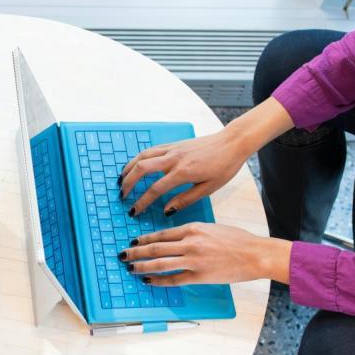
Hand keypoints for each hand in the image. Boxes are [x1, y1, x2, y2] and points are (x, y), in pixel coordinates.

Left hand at [117, 222, 291, 285]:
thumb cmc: (238, 240)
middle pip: (155, 247)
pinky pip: (173, 279)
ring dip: (141, 266)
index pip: (161, 234)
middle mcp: (189, 243)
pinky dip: (158, 281)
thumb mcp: (212, 228)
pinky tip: (148, 281)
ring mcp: (193, 260)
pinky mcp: (199, 276)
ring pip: (159, 263)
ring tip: (130, 268)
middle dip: (136, 252)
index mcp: (193, 228)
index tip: (133, 241)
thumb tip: (177, 238)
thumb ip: (193, 232)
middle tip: (123, 255)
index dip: (144, 239)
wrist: (255, 254)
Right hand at [118, 98, 294, 216]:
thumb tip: (166, 210)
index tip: (134, 211)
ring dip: (129, 168)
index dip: (142, 202)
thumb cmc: (224, 166)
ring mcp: (172, 149)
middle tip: (122, 195)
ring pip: (142, 156)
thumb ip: (185, 199)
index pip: (155, 189)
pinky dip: (138, 158)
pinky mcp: (173, 144)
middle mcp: (174, 158)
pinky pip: (150, 150)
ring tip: (121, 180)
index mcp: (183, 172)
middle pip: (141, 169)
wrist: (232, 143)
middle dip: (128, 183)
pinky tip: (135, 166)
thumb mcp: (209, 188)